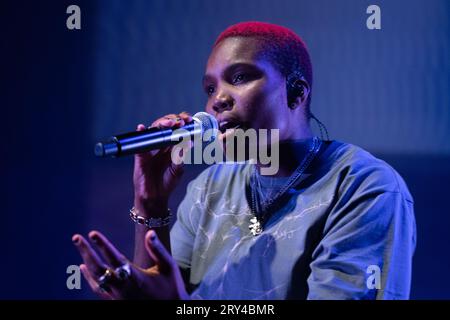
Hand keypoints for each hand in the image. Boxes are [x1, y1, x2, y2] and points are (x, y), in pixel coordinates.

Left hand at [72, 230, 188, 299]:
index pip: (114, 257)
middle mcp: (122, 287)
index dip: (102, 244)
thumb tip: (150, 233)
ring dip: (86, 262)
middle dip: (86, 251)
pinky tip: (84, 268)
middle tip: (76, 237)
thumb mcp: (168, 267)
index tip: (92, 233)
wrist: (171, 310)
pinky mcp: (115, 302)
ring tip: (80, 247)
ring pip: (95, 278)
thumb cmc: (171, 288)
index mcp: (135, 277)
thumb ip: (158, 250)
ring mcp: (117, 296)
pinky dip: (88, 278)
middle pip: (98, 267)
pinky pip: (97, 289)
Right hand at [133, 112, 192, 215]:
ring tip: (168, 124)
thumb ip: (182, 157)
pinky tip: (141, 128)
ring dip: (160, 124)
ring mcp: (150, 148)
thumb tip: (189, 144)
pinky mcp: (140, 155)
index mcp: (171, 146)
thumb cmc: (167, 182)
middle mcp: (160, 145)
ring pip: (153, 130)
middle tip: (180, 122)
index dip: (182, 123)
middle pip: (165, 126)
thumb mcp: (178, 170)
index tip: (190, 121)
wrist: (155, 197)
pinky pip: (138, 143)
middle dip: (173, 120)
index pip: (176, 129)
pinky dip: (139, 133)